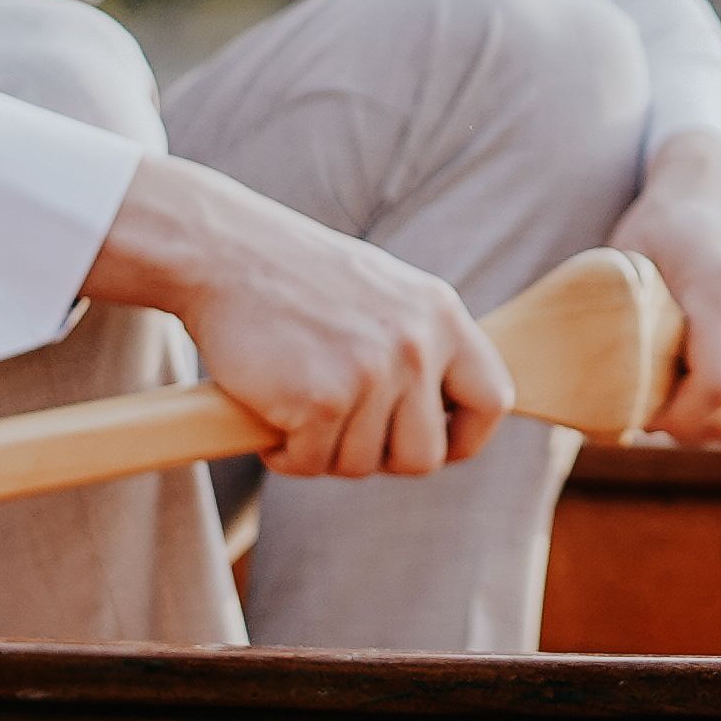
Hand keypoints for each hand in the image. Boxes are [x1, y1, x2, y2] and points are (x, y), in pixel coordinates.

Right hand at [83, 155, 511, 478]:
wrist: (228, 254)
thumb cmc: (302, 280)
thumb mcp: (390, 296)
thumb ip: (425, 344)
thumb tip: (451, 414)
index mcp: (443, 316)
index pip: (492, 400)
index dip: (464, 438)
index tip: (434, 446)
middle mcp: (418, 345)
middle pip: (426, 456)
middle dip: (383, 459)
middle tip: (343, 433)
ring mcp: (372, 374)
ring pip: (363, 465)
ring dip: (326, 452)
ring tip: (299, 406)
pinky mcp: (321, 400)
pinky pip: (311, 464)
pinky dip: (286, 455)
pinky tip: (272, 414)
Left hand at [612, 127, 720, 447]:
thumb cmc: (661, 229)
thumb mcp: (624, 266)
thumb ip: (613, 328)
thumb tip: (581, 401)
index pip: (719, 389)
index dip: (674, 419)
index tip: (640, 409)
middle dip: (686, 429)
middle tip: (650, 408)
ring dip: (711, 422)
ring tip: (679, 388)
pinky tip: (710, 375)